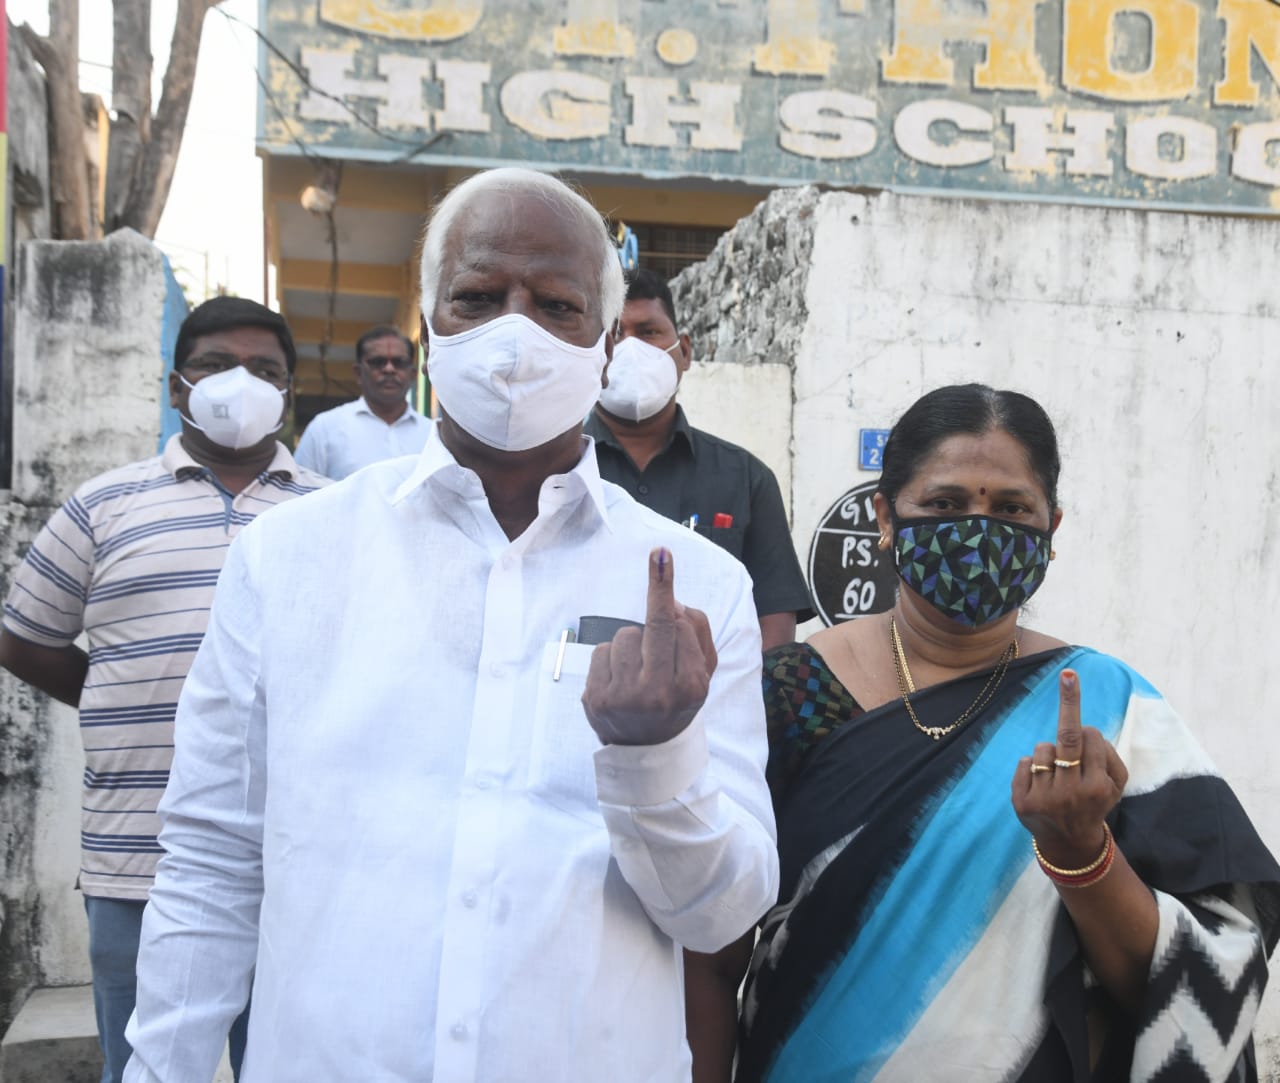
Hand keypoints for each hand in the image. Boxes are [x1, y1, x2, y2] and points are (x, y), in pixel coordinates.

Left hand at [582, 548, 717, 745]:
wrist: (646, 750)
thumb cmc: (677, 700)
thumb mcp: (702, 674)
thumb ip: (698, 633)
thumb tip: (672, 601)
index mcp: (690, 688)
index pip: (680, 627)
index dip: (670, 598)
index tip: (662, 555)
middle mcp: (658, 694)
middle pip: (655, 625)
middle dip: (658, 590)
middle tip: (659, 555)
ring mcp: (624, 698)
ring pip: (626, 636)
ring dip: (633, 642)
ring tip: (638, 669)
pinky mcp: (595, 699)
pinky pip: (602, 651)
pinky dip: (611, 658)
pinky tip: (619, 678)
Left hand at [1011, 669, 1127, 868]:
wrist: (1070, 842)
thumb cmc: (1094, 802)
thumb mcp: (1115, 786)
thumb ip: (1110, 757)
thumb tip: (1089, 731)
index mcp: (1098, 787)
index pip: (1091, 739)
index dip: (1088, 732)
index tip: (1080, 707)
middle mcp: (1072, 792)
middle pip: (1068, 738)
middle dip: (1069, 703)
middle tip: (1069, 675)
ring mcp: (1045, 798)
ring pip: (1042, 749)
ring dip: (1048, 753)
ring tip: (1056, 775)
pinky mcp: (1022, 802)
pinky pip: (1024, 763)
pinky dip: (1031, 766)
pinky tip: (1041, 784)